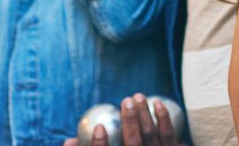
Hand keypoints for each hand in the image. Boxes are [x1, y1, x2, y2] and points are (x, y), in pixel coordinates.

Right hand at [60, 95, 180, 145]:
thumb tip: (70, 140)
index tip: (99, 127)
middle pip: (134, 143)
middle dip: (130, 121)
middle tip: (125, 101)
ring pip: (151, 136)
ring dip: (145, 114)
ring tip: (138, 97)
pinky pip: (169, 135)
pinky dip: (164, 119)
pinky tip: (157, 104)